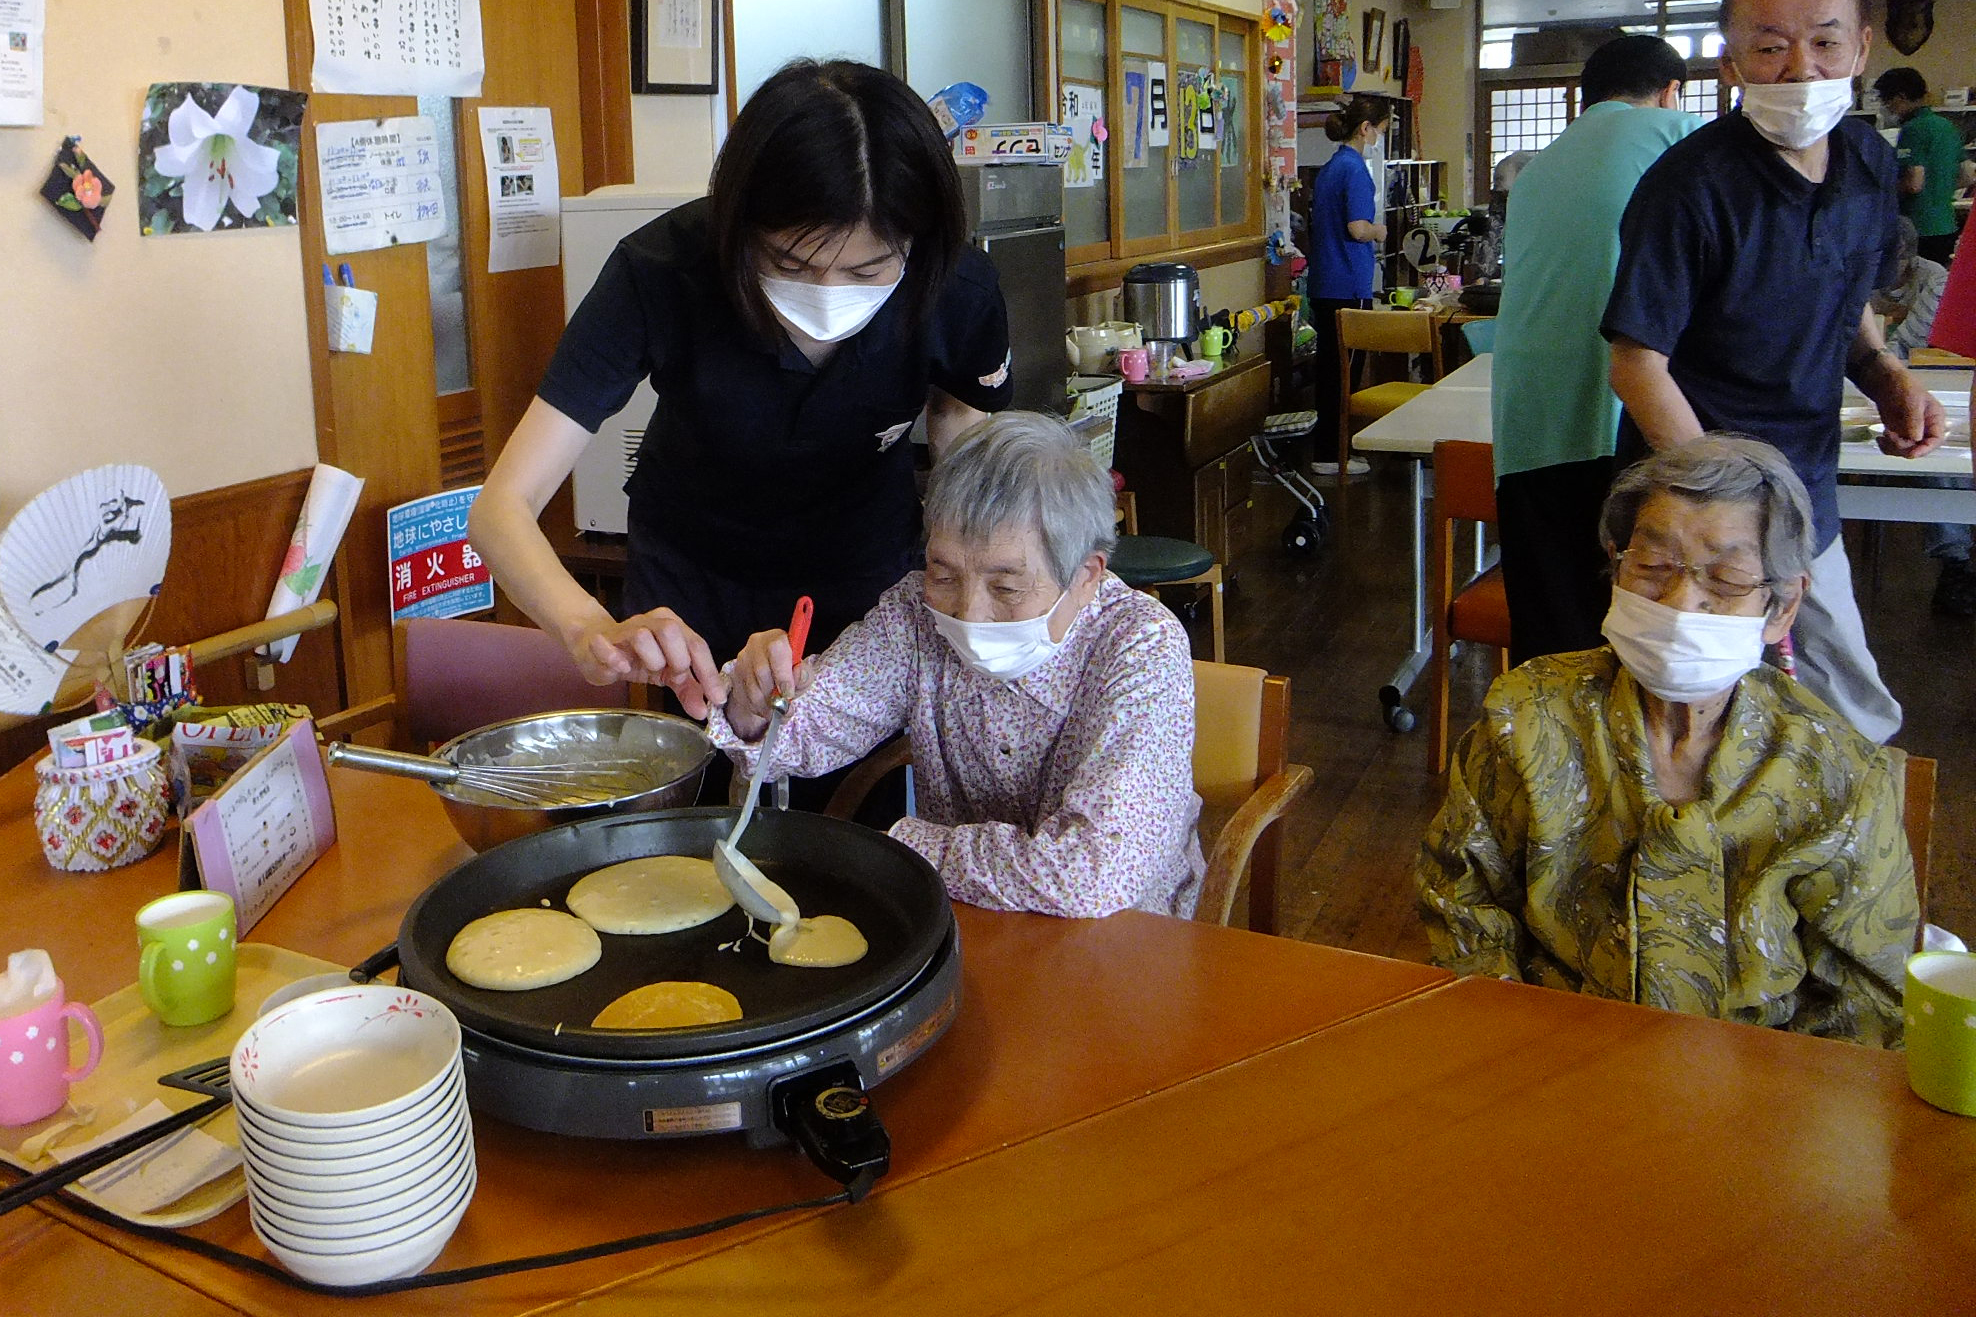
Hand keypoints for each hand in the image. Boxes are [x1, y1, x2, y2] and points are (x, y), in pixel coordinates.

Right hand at [564, 608, 724, 716]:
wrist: (595, 646)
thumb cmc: (638, 658)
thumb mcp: (667, 674)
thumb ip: (688, 690)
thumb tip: (703, 711)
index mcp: (674, 626)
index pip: (696, 645)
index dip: (708, 673)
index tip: (716, 699)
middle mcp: (652, 621)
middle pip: (672, 631)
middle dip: (678, 659)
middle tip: (672, 676)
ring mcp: (626, 628)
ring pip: (643, 636)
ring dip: (651, 659)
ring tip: (648, 670)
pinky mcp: (601, 640)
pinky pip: (608, 645)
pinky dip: (616, 658)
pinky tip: (622, 668)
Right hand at [724, 629, 811, 741]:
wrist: (771, 681)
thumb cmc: (790, 674)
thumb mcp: (803, 675)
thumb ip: (804, 675)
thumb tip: (799, 674)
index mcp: (777, 638)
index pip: (776, 649)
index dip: (782, 673)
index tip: (788, 693)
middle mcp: (757, 644)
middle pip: (761, 670)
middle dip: (773, 693)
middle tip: (783, 706)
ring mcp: (743, 659)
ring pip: (752, 686)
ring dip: (765, 704)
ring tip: (777, 710)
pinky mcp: (734, 674)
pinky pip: (744, 695)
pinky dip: (756, 706)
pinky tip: (765, 707)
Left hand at [1863, 355, 1947, 457]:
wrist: (1885, 382)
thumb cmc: (1902, 385)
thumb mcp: (1911, 400)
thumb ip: (1914, 419)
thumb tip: (1917, 438)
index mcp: (1935, 418)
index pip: (1936, 439)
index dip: (1925, 449)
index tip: (1912, 454)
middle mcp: (1926, 428)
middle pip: (1919, 448)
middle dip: (1903, 446)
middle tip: (1890, 435)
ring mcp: (1912, 432)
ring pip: (1905, 450)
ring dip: (1892, 447)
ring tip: (1884, 434)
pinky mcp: (1899, 433)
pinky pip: (1895, 448)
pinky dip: (1886, 447)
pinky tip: (1880, 439)